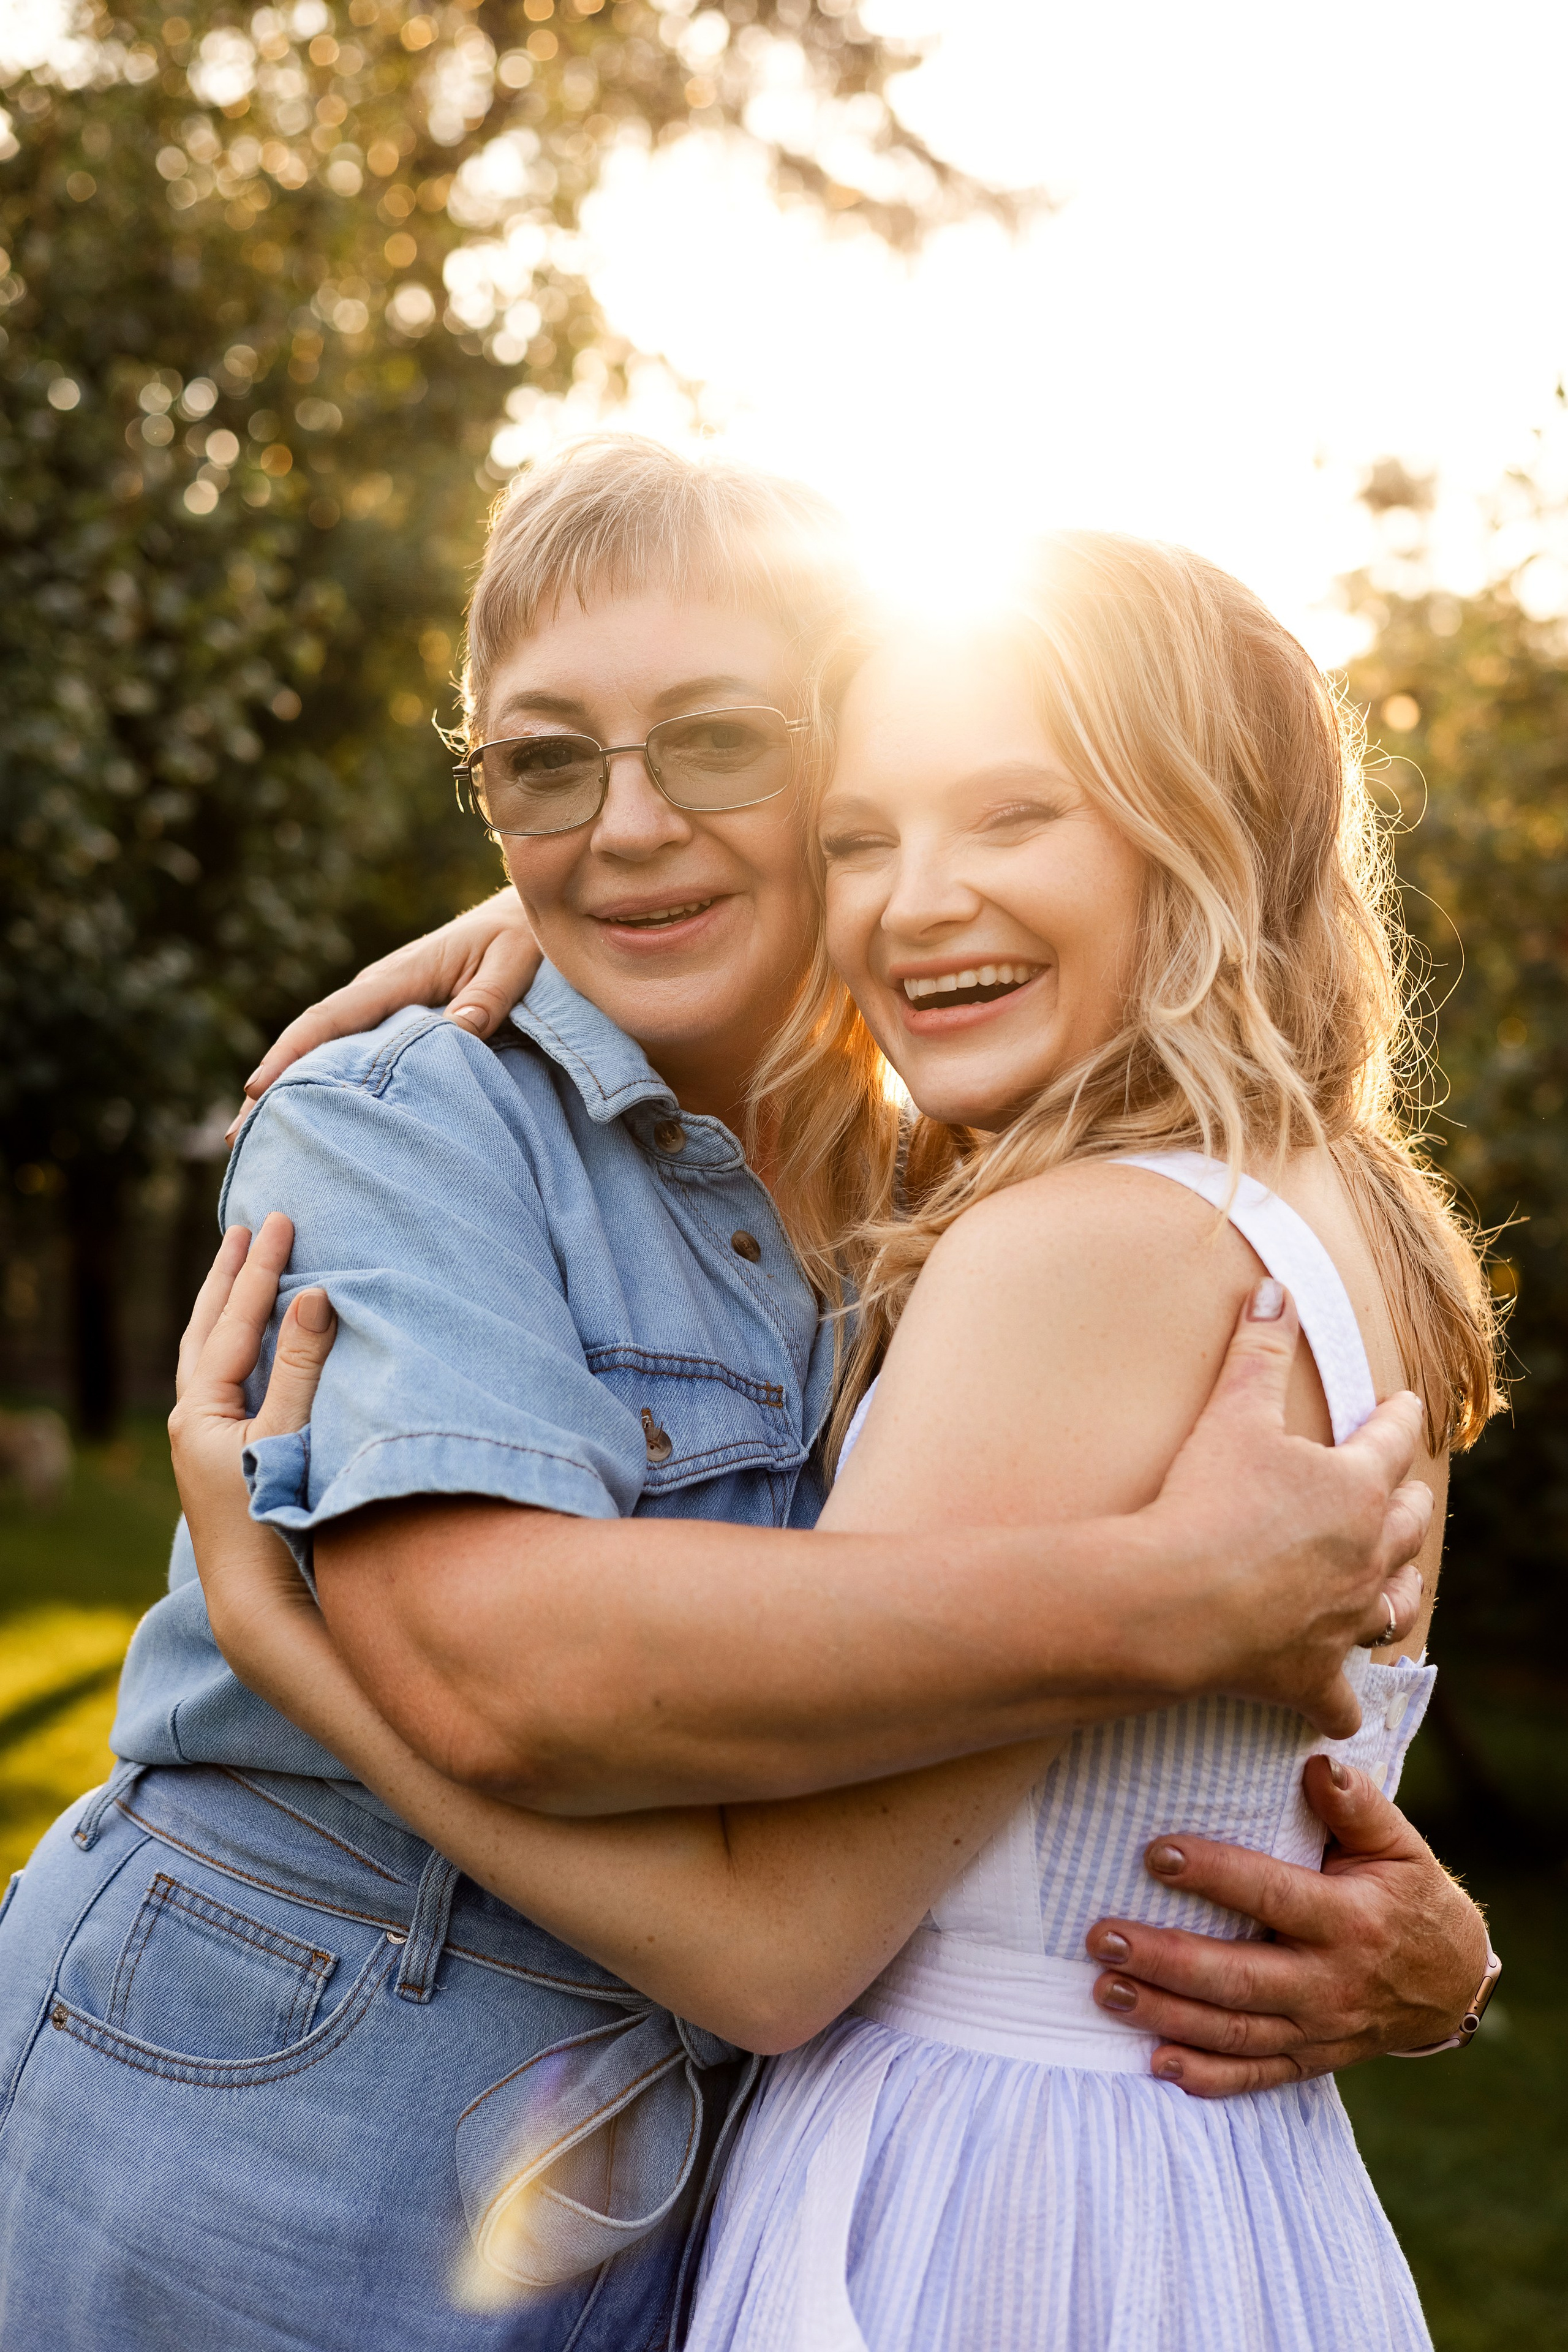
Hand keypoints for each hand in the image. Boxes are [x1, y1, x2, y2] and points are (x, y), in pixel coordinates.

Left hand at [168, 1216, 338, 1662]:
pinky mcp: (225, 1458)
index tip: (280, 1221)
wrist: (257, 1601)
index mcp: (198, 1411)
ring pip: (212, 1355)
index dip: (260, 1270)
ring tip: (243, 1271)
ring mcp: (204, 1441)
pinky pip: (228, 1381)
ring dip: (228, 1309)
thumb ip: (302, 1365)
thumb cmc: (271, 1519)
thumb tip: (315, 1295)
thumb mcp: (287, 1434)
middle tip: (246, 1229)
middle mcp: (191, 1421)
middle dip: (227, 1277)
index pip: (235, 1322)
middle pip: (206, 1330)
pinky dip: (241, 1347)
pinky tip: (258, 1343)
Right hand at [226, 886, 540, 1141]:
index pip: (331, 1017)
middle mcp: (379, 989)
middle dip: (273, 1082)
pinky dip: (323, 1078)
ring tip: (259, 1138)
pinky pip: (350, 1048)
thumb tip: (457, 1031)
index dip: (291, 1054)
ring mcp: (383, 1003)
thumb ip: (487, 998)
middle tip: (238, 1138)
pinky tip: (312, 1112)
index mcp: (398, 976)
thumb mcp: (512, 963)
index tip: (256, 1091)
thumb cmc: (519, 938)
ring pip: (325, 1045)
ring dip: (292, 1086)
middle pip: (312, 1037)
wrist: (522, 917)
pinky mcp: (395, 1016)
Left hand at [1083, 1754, 1490, 2093]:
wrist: (1450, 1982)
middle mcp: (1331, 1983)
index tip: (1156, 1853)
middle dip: (1167, 1960)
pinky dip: (1206, 2077)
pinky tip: (1155, 2063)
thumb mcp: (1400, 1846)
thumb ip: (1358, 1805)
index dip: (1216, 1875)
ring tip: (1105, 1991)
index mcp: (1351, 1922)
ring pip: (1235, 2030)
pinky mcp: (1309, 2061)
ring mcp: (1318, 2030)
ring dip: (1167, 2014)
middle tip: (1103, 1937)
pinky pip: (1255, 2076)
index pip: (1274, 1895)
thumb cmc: (1410, 1897)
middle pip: (1240, 1976)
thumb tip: (1318, 1762)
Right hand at [1143, 1282, 1429, 1737]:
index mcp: (1354, 1490)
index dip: (1398, 1418)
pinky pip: (1338, 1702)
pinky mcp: (1310, 1677)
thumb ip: (1259, 1351)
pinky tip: (1339, 1709)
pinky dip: (1341, 1705)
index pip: (1391, 1442)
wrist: (1175, 1601)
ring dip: (1397, 1593)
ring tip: (1396, 1587)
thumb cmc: (1206, 1501)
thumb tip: (1274, 1291)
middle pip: (1405, 1527)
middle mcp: (1365, 1558)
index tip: (1405, 1404)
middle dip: (1407, 1503)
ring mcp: (1342, 1623)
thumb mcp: (1234, 1413)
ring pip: (1392, 1609)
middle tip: (1405, 1491)